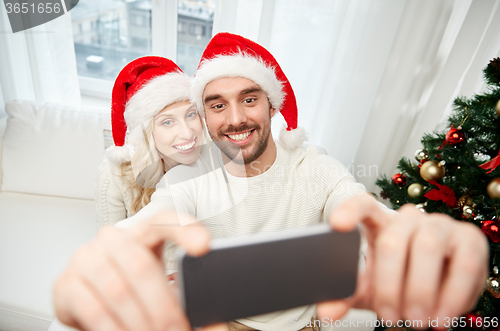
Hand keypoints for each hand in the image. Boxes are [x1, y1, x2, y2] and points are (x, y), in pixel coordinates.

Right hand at [54, 210, 210, 330]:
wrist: (93, 301)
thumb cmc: (136, 290)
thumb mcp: (164, 289)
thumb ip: (187, 299)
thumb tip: (213, 320)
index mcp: (143, 232)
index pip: (165, 221)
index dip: (184, 229)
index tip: (204, 246)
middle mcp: (113, 239)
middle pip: (142, 264)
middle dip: (163, 306)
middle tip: (177, 329)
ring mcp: (87, 257)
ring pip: (118, 290)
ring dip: (140, 322)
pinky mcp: (66, 283)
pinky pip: (92, 308)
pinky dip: (113, 329)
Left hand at [317, 193, 488, 328]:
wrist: (436, 289)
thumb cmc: (396, 281)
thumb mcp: (370, 289)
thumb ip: (347, 296)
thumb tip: (326, 311)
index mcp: (379, 222)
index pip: (363, 205)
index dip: (350, 210)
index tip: (336, 225)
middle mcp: (408, 218)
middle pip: (392, 240)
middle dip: (389, 284)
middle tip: (389, 317)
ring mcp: (440, 225)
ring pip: (427, 248)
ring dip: (420, 291)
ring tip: (416, 321)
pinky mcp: (470, 239)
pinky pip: (463, 265)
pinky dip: (452, 297)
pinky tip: (442, 317)